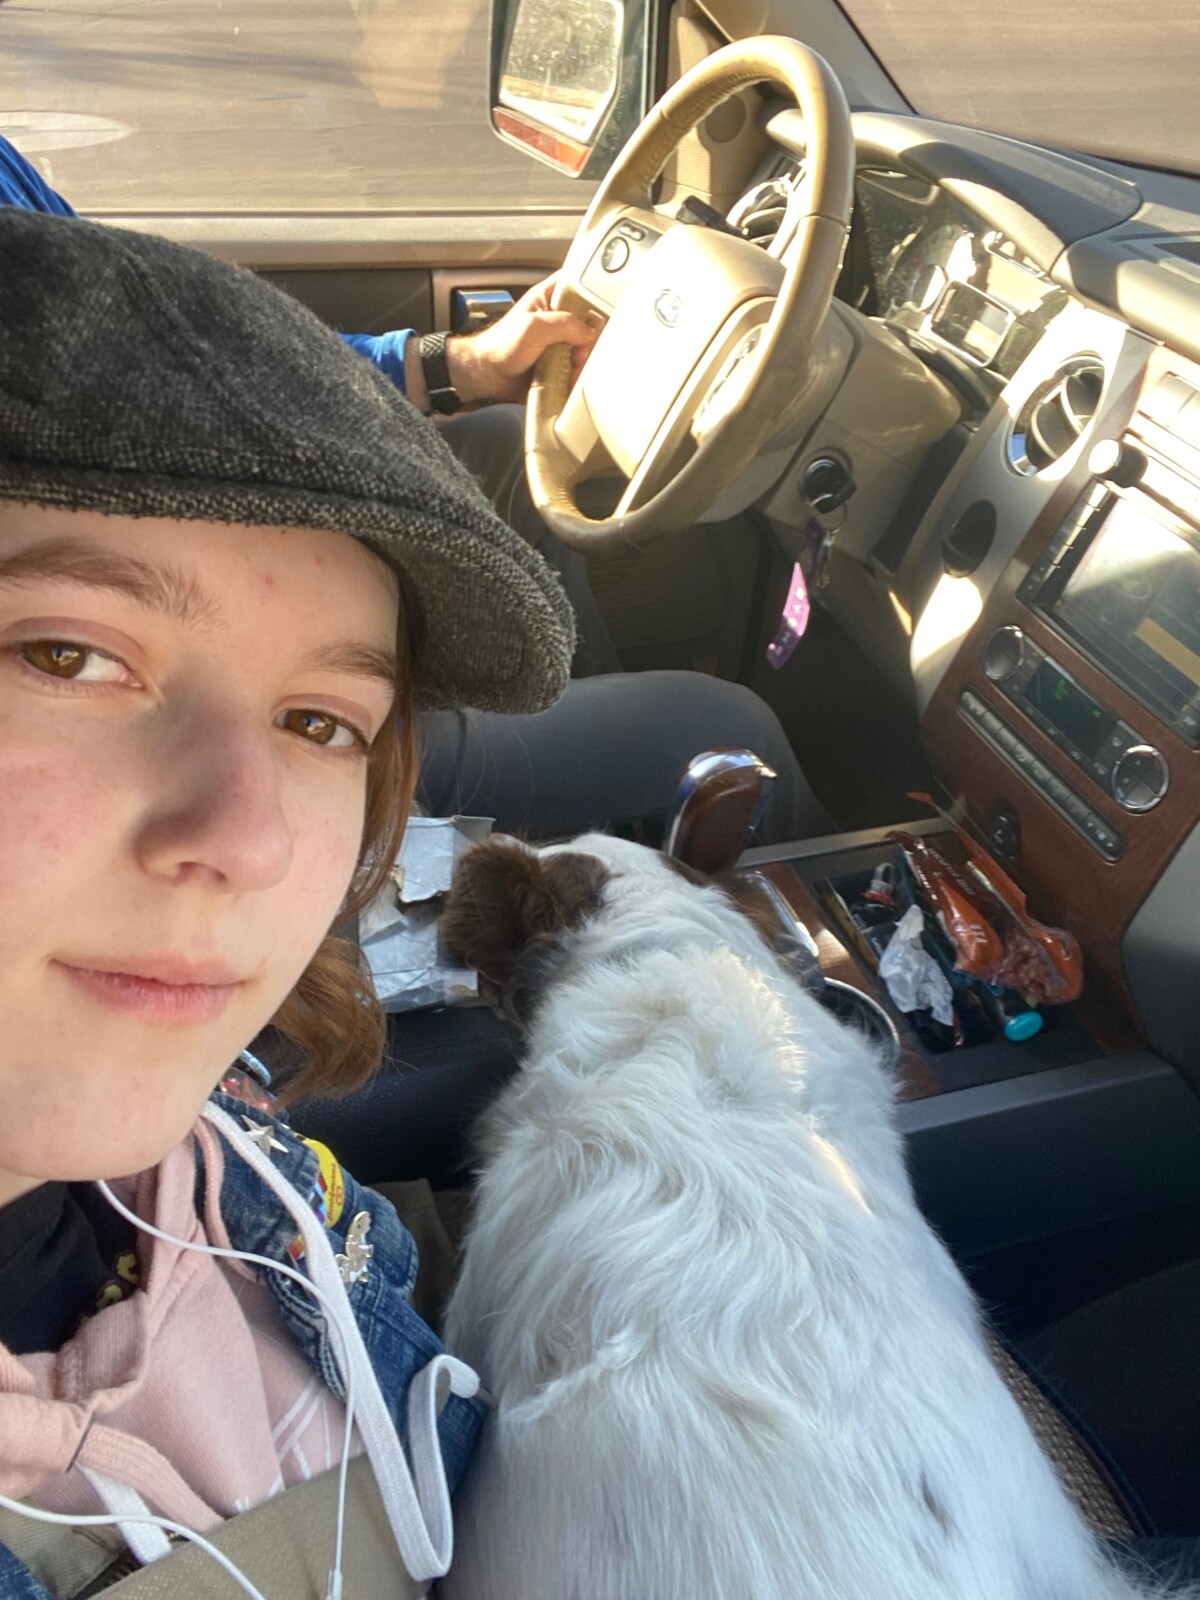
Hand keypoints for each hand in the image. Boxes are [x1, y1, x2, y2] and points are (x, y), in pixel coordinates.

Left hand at [445, 275, 600, 404]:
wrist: (489, 376)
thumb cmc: (501, 346)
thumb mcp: (533, 328)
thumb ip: (564, 324)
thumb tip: (589, 334)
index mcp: (552, 296)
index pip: (583, 287)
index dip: (593, 300)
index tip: (590, 321)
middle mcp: (560, 316)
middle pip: (592, 321)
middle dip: (589, 341)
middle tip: (577, 354)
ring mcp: (563, 340)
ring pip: (589, 347)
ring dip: (584, 362)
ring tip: (570, 372)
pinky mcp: (563, 361)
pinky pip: (581, 366)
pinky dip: (579, 375)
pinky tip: (569, 380)